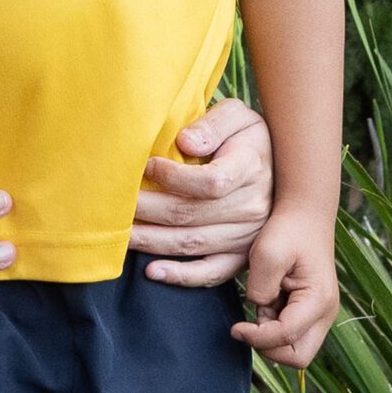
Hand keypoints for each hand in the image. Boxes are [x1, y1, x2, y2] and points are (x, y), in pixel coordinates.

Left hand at [130, 98, 273, 285]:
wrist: (278, 167)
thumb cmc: (247, 137)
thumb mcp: (237, 116)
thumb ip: (214, 124)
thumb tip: (186, 143)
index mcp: (249, 168)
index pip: (209, 182)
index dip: (173, 177)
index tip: (146, 166)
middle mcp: (250, 207)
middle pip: (190, 215)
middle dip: (146, 210)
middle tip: (112, 204)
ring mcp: (246, 236)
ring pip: (192, 243)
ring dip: (151, 241)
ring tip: (119, 234)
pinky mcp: (240, 256)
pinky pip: (211, 273)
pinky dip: (180, 276)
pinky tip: (151, 271)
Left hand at [231, 208, 337, 367]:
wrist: (305, 214)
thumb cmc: (288, 230)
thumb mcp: (267, 253)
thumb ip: (260, 287)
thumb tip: (257, 308)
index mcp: (318, 300)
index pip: (286, 336)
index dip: (257, 338)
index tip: (234, 327)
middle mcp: (325, 313)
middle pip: (298, 356)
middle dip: (269, 347)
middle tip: (249, 324)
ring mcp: (320, 314)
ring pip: (294, 347)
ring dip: (271, 335)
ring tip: (263, 299)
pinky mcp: (310, 311)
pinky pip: (291, 333)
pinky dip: (274, 325)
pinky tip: (269, 298)